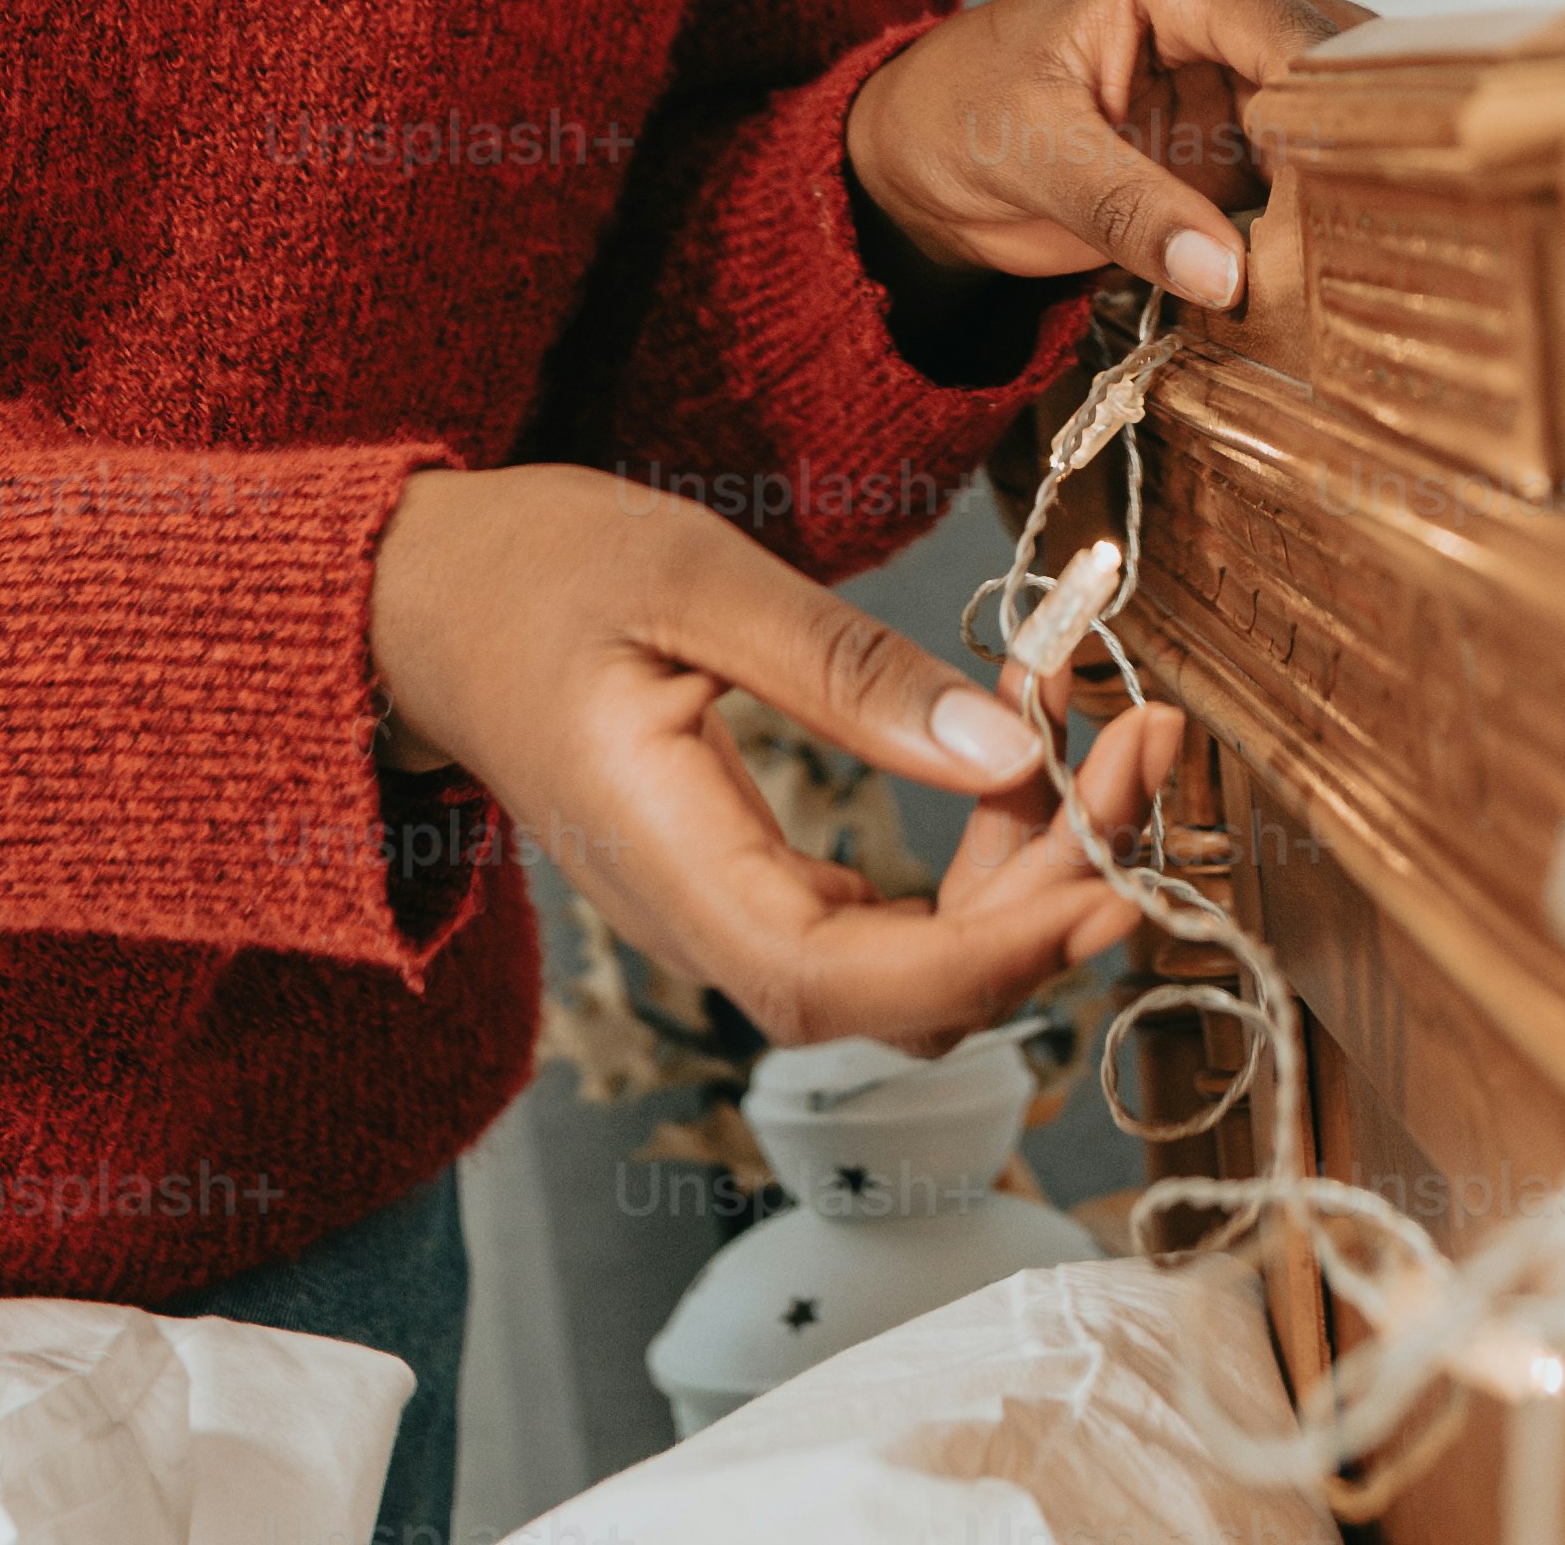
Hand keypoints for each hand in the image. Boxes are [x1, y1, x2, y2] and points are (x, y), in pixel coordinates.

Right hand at [368, 464, 1187, 1048]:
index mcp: (666, 861)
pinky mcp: (761, 882)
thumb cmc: (533, 572)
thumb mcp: (690, 574)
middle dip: (1052, 895)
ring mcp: (733, 912)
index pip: (843, 985)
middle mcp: (704, 922)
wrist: (420, 603)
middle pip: (908, 992)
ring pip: (916, 963)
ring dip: (1033, 871)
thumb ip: (841, 670)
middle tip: (1144, 745)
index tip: (1110, 884)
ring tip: (1104, 726)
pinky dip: (984, 847)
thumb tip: (1006, 753)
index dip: (989, 963)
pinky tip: (1024, 739)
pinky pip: (896, 915)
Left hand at [843, 0, 1359, 312]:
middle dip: (1369, 156)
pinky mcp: (1244, 151)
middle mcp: (1236, 15)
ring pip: (1343, 134)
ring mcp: (1247, 85)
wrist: (921, 155)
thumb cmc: (956, 108)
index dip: (1340, 114)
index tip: (1368, 195)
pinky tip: (1338, 276)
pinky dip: (1324, 230)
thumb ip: (1125, 207)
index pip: (1298, 38)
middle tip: (1391, 240)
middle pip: (1344, 79)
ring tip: (1371, 265)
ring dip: (1356, 198)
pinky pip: (1309, 188)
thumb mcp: (1028, 151)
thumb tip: (1223, 269)